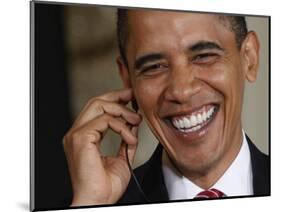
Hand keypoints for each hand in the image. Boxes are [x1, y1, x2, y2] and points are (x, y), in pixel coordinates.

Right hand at [63, 88, 141, 205]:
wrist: (98, 201)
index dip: (114, 99)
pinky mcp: (81, 138)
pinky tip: (131, 139)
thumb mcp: (122, 156)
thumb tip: (133, 124)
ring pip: (99, 106)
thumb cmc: (106, 185)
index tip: (130, 97)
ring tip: (137, 121)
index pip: (97, 109)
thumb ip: (126, 139)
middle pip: (96, 101)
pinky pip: (105, 121)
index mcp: (84, 137)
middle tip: (133, 97)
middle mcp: (77, 133)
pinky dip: (122, 127)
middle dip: (117, 96)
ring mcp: (77, 134)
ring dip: (123, 111)